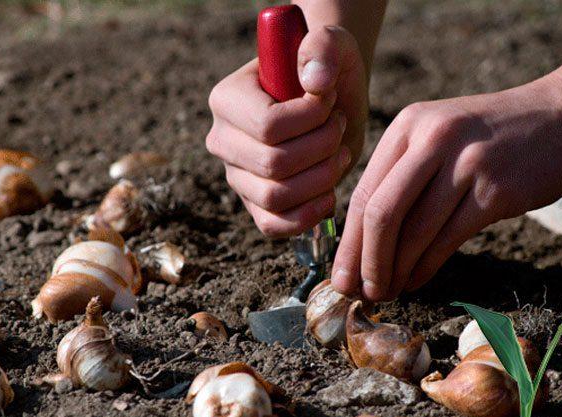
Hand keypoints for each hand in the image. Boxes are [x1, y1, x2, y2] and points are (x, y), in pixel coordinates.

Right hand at [206, 26, 366, 236]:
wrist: (331, 99)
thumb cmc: (327, 70)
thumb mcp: (332, 44)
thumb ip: (322, 47)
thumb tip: (315, 82)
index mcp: (227, 99)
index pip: (268, 126)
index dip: (312, 119)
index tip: (330, 100)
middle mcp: (222, 140)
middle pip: (274, 164)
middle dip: (322, 148)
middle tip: (338, 127)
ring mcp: (236, 176)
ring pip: (276, 197)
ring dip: (321, 178)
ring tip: (338, 153)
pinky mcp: (254, 204)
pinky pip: (273, 226)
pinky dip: (308, 215)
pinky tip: (329, 192)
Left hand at [332, 75, 561, 300]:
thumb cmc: (492, 136)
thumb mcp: (439, 134)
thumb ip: (401, 174)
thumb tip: (362, 237)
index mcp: (409, 126)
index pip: (362, 193)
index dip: (347, 242)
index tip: (339, 275)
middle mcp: (432, 139)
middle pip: (379, 214)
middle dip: (363, 262)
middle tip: (357, 292)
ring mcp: (466, 164)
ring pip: (413, 233)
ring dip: (393, 272)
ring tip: (386, 292)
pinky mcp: (496, 191)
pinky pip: (446, 240)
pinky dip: (424, 268)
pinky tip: (415, 281)